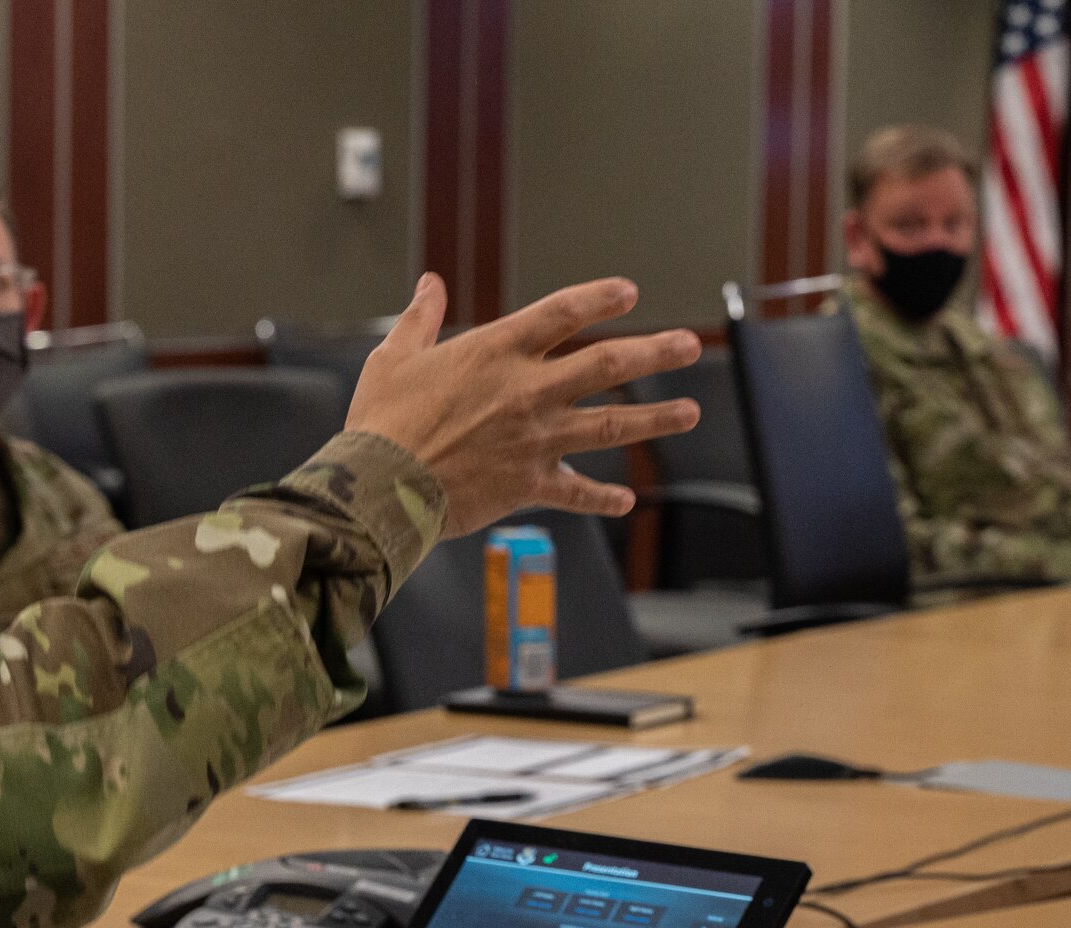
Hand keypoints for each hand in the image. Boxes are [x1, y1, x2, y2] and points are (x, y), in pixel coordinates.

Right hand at [346, 274, 701, 537]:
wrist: (381, 486)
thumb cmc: (381, 421)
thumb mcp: (394, 357)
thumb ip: (420, 317)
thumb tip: (429, 284)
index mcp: (497, 351)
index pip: (563, 311)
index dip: (601, 297)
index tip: (629, 292)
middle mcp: (528, 391)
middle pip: (608, 363)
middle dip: (655, 352)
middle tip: (690, 345)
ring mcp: (536, 438)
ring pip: (611, 425)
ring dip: (656, 418)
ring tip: (689, 413)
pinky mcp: (530, 483)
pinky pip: (577, 492)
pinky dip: (603, 498)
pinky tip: (626, 500)